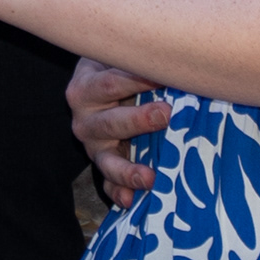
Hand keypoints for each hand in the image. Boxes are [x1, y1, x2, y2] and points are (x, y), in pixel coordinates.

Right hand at [68, 55, 168, 210]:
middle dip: (139, 120)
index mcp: (86, 87)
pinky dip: (119, 193)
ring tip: (150, 177)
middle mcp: (85, 119)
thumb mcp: (118, 57)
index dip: (136, 80)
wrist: (96, 86)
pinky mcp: (102, 164)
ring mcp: (92, 146)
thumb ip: (139, 58)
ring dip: (128, 171)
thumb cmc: (115, 68)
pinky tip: (130, 201)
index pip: (111, 82)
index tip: (162, 78)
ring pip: (107, 161)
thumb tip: (174, 57)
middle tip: (166, 114)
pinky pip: (108, 183)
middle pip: (111, 123)